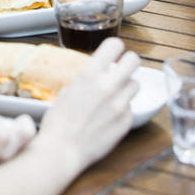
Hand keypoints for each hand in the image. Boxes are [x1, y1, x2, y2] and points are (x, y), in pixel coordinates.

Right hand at [36, 38, 138, 175]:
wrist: (62, 150)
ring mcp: (120, 105)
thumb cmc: (58, 120)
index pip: (115, 45)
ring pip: (136, 84)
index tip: (113, 52)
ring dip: (126, 86)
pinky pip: (131, 107)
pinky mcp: (126, 122)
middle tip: (121, 68)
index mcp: (90, 74)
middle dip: (128, 62)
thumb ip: (88, 79)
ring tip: (114, 94)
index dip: (115, 47)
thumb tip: (98, 74)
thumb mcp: (68, 89)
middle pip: (134, 60)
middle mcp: (108, 86)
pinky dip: (123, 108)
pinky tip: (110, 115)